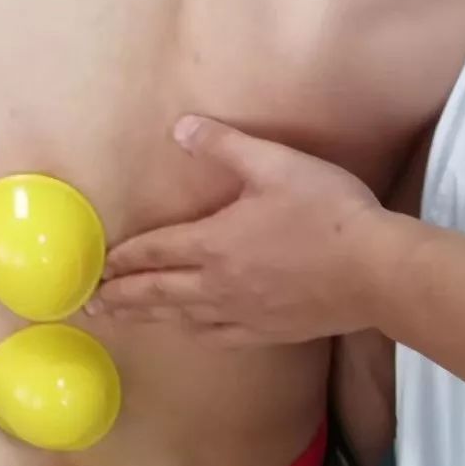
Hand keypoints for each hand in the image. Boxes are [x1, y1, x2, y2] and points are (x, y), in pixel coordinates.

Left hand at [92, 116, 393, 347]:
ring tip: (122, 319)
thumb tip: (181, 128)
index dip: (123, 257)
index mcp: (215, 243)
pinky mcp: (269, 332)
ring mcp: (243, 314)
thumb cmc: (327, 212)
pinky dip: (191, 334)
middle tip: (89, 304)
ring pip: (180, 319)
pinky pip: (216, 337)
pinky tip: (188, 333)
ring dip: (146, 318)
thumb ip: (225, 145)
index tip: (97, 266)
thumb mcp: (276, 164)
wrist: (375, 272)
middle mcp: (218, 285)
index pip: (155, 251)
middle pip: (157, 293)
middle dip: (120, 295)